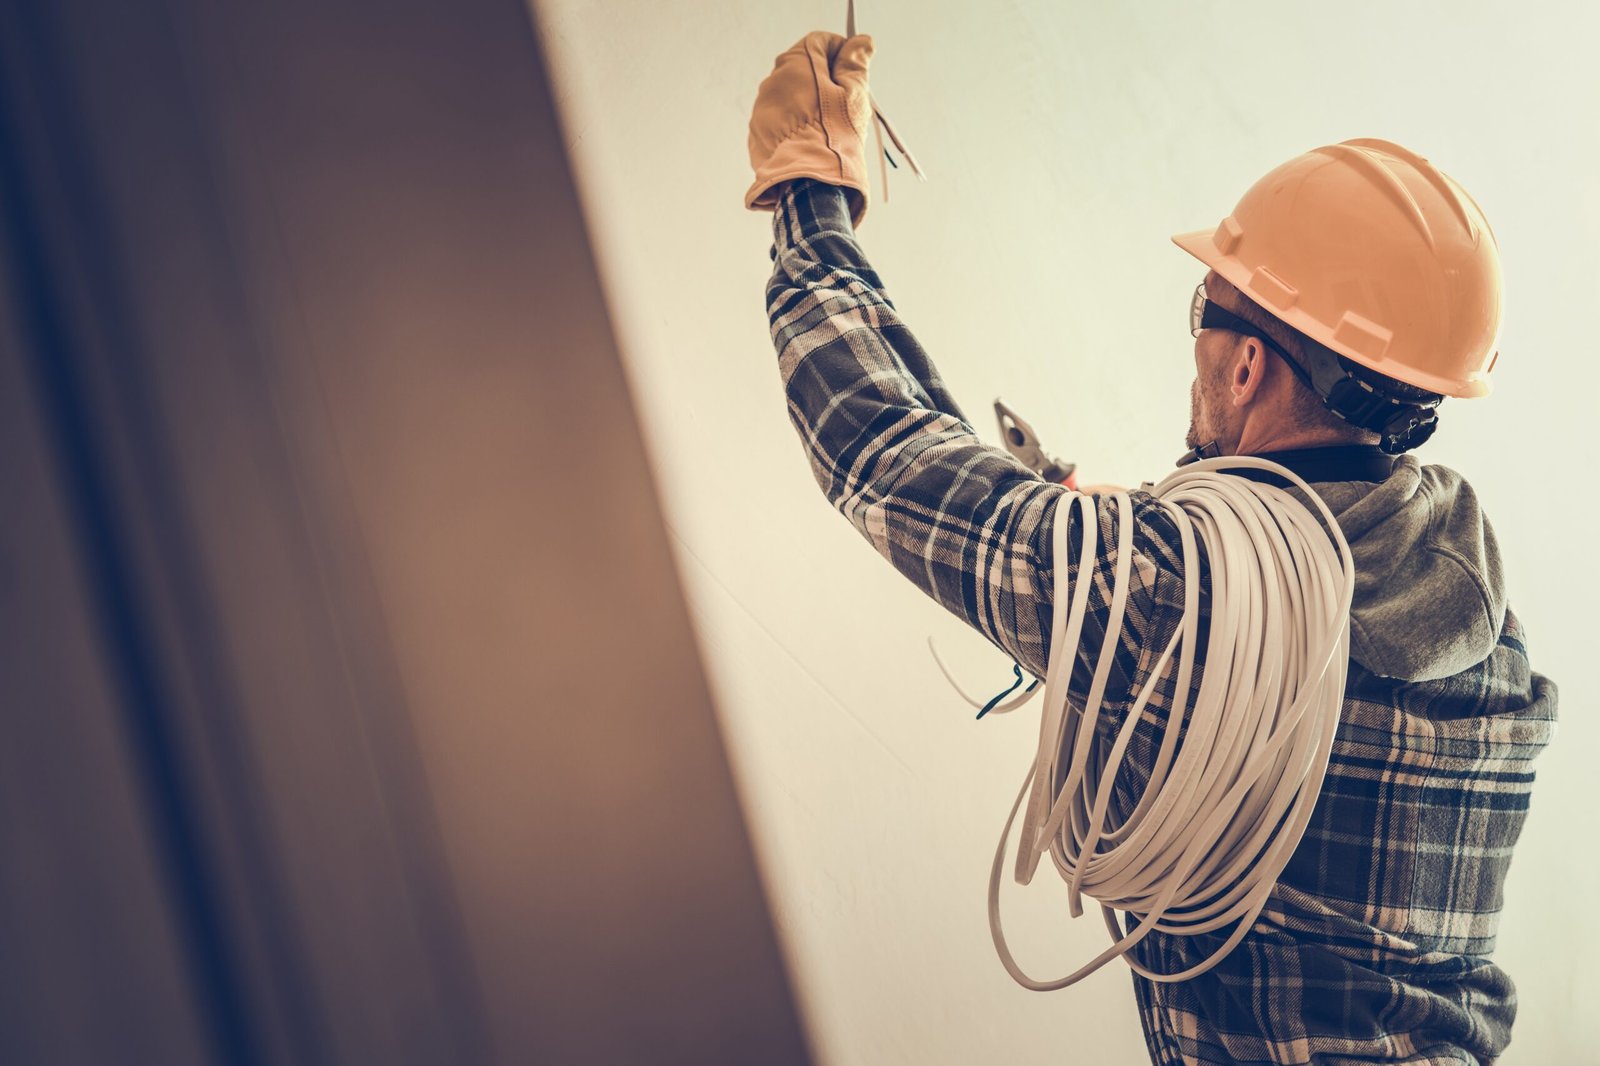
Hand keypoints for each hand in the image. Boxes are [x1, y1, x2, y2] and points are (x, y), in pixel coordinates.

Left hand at [745, 31, 874, 227]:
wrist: (809, 182)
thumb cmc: (835, 136)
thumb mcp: (854, 95)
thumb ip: (855, 63)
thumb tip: (860, 42)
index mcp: (796, 64)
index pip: (819, 42)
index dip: (840, 54)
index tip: (852, 72)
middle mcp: (772, 82)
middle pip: (802, 69)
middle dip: (823, 81)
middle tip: (843, 105)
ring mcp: (761, 109)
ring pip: (789, 97)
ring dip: (806, 104)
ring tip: (826, 129)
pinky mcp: (757, 135)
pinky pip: (778, 121)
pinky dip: (792, 126)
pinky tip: (809, 142)